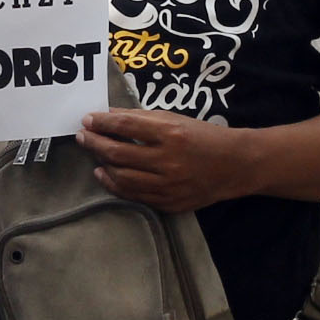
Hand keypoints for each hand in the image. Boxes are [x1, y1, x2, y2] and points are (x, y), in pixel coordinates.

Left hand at [73, 107, 264, 212]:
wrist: (236, 165)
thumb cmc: (203, 136)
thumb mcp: (175, 119)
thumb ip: (142, 118)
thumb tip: (109, 116)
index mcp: (171, 134)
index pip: (126, 125)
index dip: (102, 122)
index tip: (87, 120)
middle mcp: (168, 161)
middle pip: (118, 152)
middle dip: (94, 143)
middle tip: (82, 136)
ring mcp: (169, 185)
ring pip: (122, 177)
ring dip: (101, 164)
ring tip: (93, 155)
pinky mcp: (170, 203)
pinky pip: (135, 195)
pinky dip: (115, 185)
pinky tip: (106, 175)